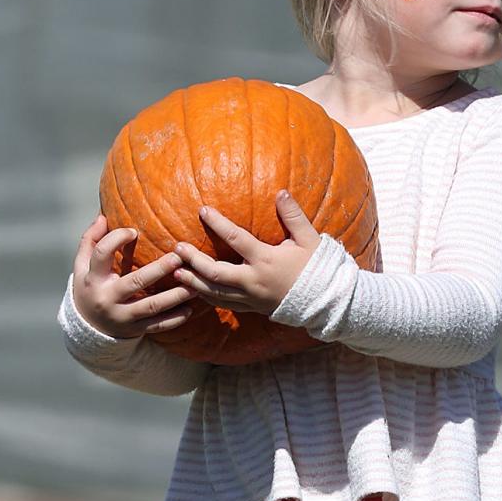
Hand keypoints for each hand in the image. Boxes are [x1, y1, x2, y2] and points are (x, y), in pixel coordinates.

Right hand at [72, 216, 195, 339]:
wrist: (89, 328)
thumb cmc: (90, 287)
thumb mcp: (82, 265)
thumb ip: (90, 240)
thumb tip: (102, 216)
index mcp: (93, 278)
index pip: (102, 254)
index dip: (116, 239)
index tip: (133, 231)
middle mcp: (107, 298)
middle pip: (135, 282)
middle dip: (159, 269)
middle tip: (179, 257)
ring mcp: (123, 316)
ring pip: (152, 306)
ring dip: (174, 296)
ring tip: (194, 285)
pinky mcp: (135, 330)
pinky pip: (157, 326)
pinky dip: (174, 319)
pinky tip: (190, 308)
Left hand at [151, 191, 320, 332]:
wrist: (325, 302)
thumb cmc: (317, 268)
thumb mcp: (309, 239)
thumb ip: (293, 216)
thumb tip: (281, 192)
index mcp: (266, 260)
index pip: (236, 239)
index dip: (218, 224)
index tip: (203, 210)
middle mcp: (254, 281)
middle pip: (215, 273)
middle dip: (194, 261)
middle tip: (177, 249)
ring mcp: (251, 298)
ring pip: (215, 293)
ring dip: (193, 283)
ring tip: (176, 272)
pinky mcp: (252, 308)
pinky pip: (224, 304)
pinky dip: (207, 297)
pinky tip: (194, 290)